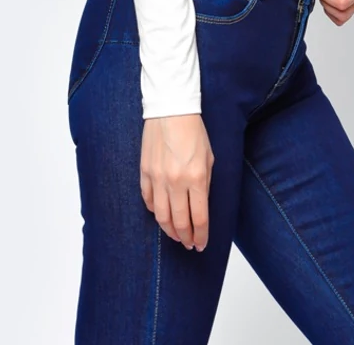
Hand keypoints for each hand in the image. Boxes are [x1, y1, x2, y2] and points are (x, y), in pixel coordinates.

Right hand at [140, 113, 214, 251]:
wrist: (171, 109)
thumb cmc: (193, 131)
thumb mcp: (209, 158)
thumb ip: (205, 184)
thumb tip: (200, 207)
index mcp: (196, 178)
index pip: (199, 218)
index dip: (201, 235)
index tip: (202, 244)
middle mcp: (176, 182)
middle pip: (180, 222)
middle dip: (187, 238)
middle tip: (190, 245)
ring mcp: (157, 178)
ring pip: (161, 216)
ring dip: (170, 231)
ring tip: (177, 236)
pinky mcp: (144, 172)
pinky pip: (147, 200)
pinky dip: (154, 212)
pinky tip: (161, 215)